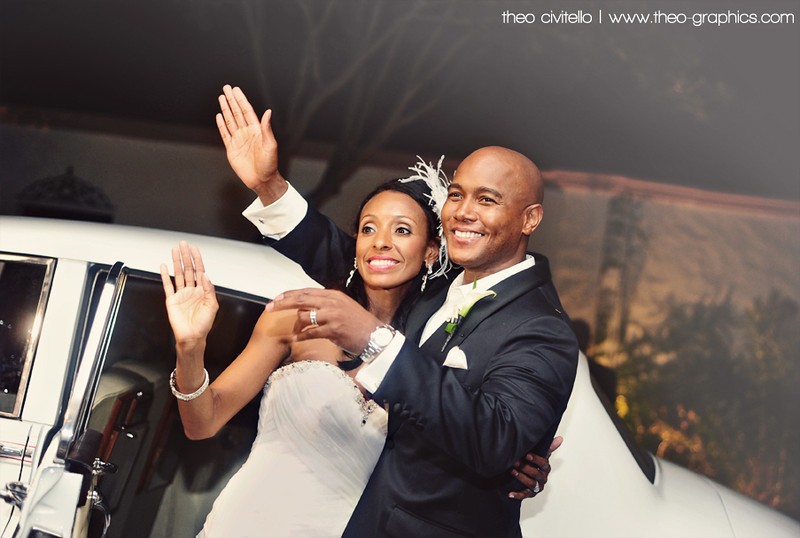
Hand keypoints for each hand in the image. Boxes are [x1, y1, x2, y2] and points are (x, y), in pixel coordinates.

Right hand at [160, 242, 218, 348]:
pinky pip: (168, 285)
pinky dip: (165, 276)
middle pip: (188, 269)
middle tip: (183, 245)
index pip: (200, 271)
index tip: (195, 249)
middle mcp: (192, 291)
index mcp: (202, 291)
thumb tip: (206, 275)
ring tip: (174, 251)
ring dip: (176, 262)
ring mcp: (181, 294)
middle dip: (186, 256)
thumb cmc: (203, 325)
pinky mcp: (172, 300)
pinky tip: (164, 267)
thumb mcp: (212, 306)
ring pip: (178, 274)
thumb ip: (209, 289)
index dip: (197, 260)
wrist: (192, 337)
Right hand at [216, 84, 286, 202]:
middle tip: (226, 88)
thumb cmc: (270, 164)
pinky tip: (219, 116)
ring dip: (225, 109)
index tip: (236, 90)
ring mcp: (238, 140)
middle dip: (231, 100)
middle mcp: (247, 133)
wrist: (262, 180)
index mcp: (257, 130)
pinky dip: (221, 125)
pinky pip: (225, 134)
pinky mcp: (231, 149)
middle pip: (237, 113)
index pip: (247, 111)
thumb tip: (268, 112)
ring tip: (221, 97)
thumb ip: (266, 128)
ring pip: (230, 121)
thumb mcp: (270, 145)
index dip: (241, 100)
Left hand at [264, 288, 381, 354]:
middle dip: (282, 303)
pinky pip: (311, 332)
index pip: (306, 291)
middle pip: (301, 299)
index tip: (276, 299)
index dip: (289, 294)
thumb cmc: (358, 323)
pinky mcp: (333, 329)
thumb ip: (326, 304)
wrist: (374, 335)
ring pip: (305, 316)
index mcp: (333, 295)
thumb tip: (307, 307)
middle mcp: (332, 302)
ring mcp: (332, 315)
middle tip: (269, 308)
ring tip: (293, 332)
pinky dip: (302, 336)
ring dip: (296, 325)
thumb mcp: (343, 306)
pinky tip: (297, 339)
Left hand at [508, 436, 562, 500]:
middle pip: (536, 474)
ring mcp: (537, 486)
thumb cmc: (535, 462)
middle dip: (525, 467)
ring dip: (521, 478)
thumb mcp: (541, 454)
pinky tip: (510, 494)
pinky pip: (525, 495)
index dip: (536, 460)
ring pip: (531, 484)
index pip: (543, 464)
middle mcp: (543, 478)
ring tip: (512, 471)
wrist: (529, 474)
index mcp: (546, 468)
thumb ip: (549, 447)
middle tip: (515, 462)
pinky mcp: (530, 494)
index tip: (527, 455)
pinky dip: (518, 495)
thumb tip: (560, 438)